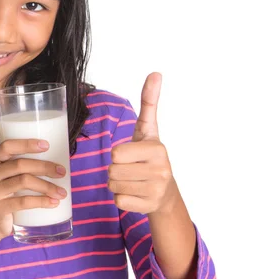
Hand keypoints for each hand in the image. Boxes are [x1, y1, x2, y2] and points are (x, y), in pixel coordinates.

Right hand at [0, 139, 67, 242]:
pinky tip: (53, 202)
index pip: (7, 146)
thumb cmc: (4, 193)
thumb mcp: (4, 176)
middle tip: (61, 171)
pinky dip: (41, 201)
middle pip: (19, 165)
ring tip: (62, 192)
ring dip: (47, 186)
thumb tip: (55, 156)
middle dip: (44, 167)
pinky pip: (23, 202)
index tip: (47, 145)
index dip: (27, 144)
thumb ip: (19, 165)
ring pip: (24, 181)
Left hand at [108, 72, 176, 214]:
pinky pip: (118, 200)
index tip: (132, 155)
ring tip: (134, 180)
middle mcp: (160, 169)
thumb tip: (155, 73)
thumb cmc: (150, 157)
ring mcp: (156, 189)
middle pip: (112, 170)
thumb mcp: (148, 130)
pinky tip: (136, 194)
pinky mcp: (149, 206)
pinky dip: (122, 198)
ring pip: (113, 185)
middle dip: (116, 170)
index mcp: (157, 149)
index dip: (118, 155)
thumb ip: (149, 102)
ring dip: (117, 183)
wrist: (165, 191)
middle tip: (132, 170)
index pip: (116, 153)